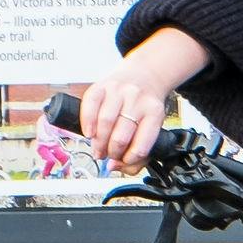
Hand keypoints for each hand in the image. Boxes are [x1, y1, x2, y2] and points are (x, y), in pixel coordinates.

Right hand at [79, 27, 204, 171]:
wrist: (145, 75)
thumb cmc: (145, 107)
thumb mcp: (152, 127)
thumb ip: (138, 154)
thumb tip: (113, 167)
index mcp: (155, 113)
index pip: (141, 146)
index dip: (129, 160)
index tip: (123, 161)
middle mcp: (138, 100)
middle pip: (120, 137)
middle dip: (111, 153)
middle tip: (108, 155)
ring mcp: (119, 91)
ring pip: (105, 123)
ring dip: (98, 142)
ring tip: (98, 148)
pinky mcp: (101, 85)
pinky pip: (89, 105)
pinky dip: (87, 123)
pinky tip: (89, 133)